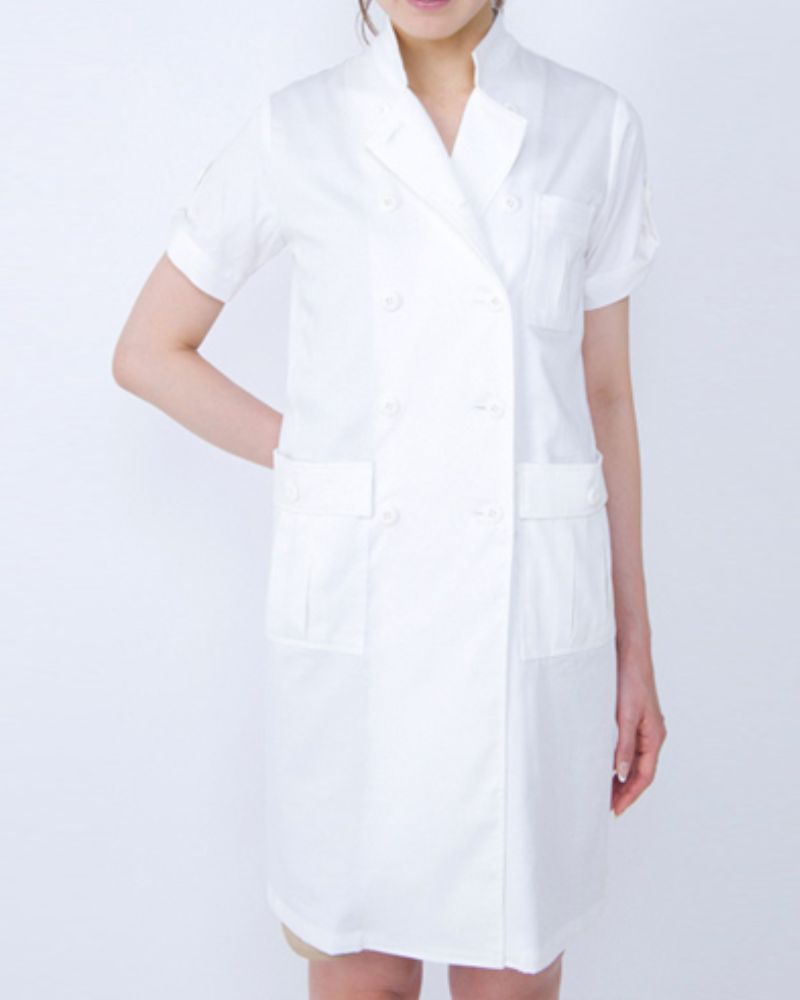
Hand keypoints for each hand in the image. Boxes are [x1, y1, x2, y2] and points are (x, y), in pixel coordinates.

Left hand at [611, 649, 666, 816]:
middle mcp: (652, 735)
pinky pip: (629, 748)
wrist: (631, 653)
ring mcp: (645, 727)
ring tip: (604, 791)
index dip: (630, 795)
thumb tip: (621, 774)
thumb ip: (623, 745)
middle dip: (625, 791)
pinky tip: (606, 764)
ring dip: (622, 778)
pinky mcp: (635, 719)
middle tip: (606, 806)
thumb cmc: (630, 680)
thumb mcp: (625, 715)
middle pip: (640, 772)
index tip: (615, 810)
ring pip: (635, 761)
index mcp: (654, 736)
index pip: (644, 775)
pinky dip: (620, 761)